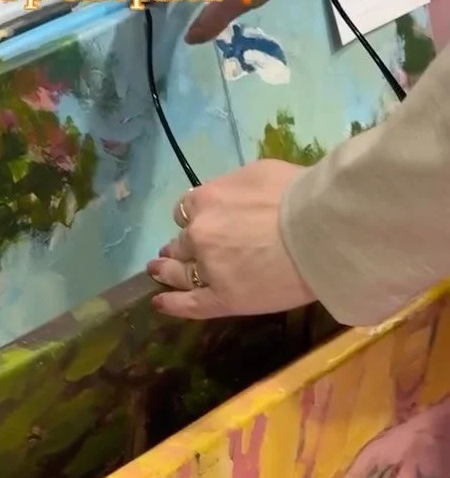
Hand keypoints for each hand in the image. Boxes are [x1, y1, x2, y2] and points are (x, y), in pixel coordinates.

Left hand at [147, 160, 314, 318]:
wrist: (320, 230)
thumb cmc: (300, 195)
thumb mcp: (261, 172)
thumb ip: (236, 186)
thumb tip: (232, 195)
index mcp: (207, 198)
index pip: (188, 209)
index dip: (192, 217)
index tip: (196, 222)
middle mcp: (200, 232)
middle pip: (184, 240)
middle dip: (181, 245)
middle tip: (174, 251)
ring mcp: (208, 267)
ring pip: (181, 271)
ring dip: (168, 270)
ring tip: (158, 271)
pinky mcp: (222, 298)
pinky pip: (190, 304)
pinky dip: (172, 304)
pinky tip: (159, 303)